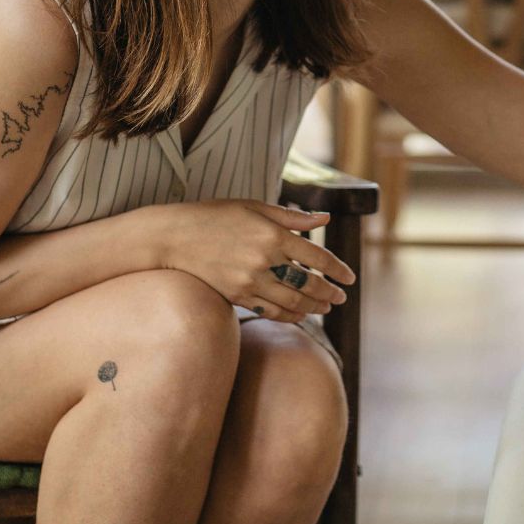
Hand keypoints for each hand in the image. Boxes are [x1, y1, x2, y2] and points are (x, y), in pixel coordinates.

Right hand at [153, 199, 355, 322]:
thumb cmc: (216, 216)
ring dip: (312, 307)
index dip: (337, 270)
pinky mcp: (236, 295)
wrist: (173, 237)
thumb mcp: (255, 207)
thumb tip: (325, 220)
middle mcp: (264, 260)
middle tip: (341, 298)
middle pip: (308, 283)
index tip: (350, 278)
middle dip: (329, 292)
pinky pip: (269, 311)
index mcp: (273, 234)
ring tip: (325, 309)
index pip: (317, 257)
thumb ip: (292, 217)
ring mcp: (249, 280)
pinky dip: (288, 315)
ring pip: (291, 301)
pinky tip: (299, 316)